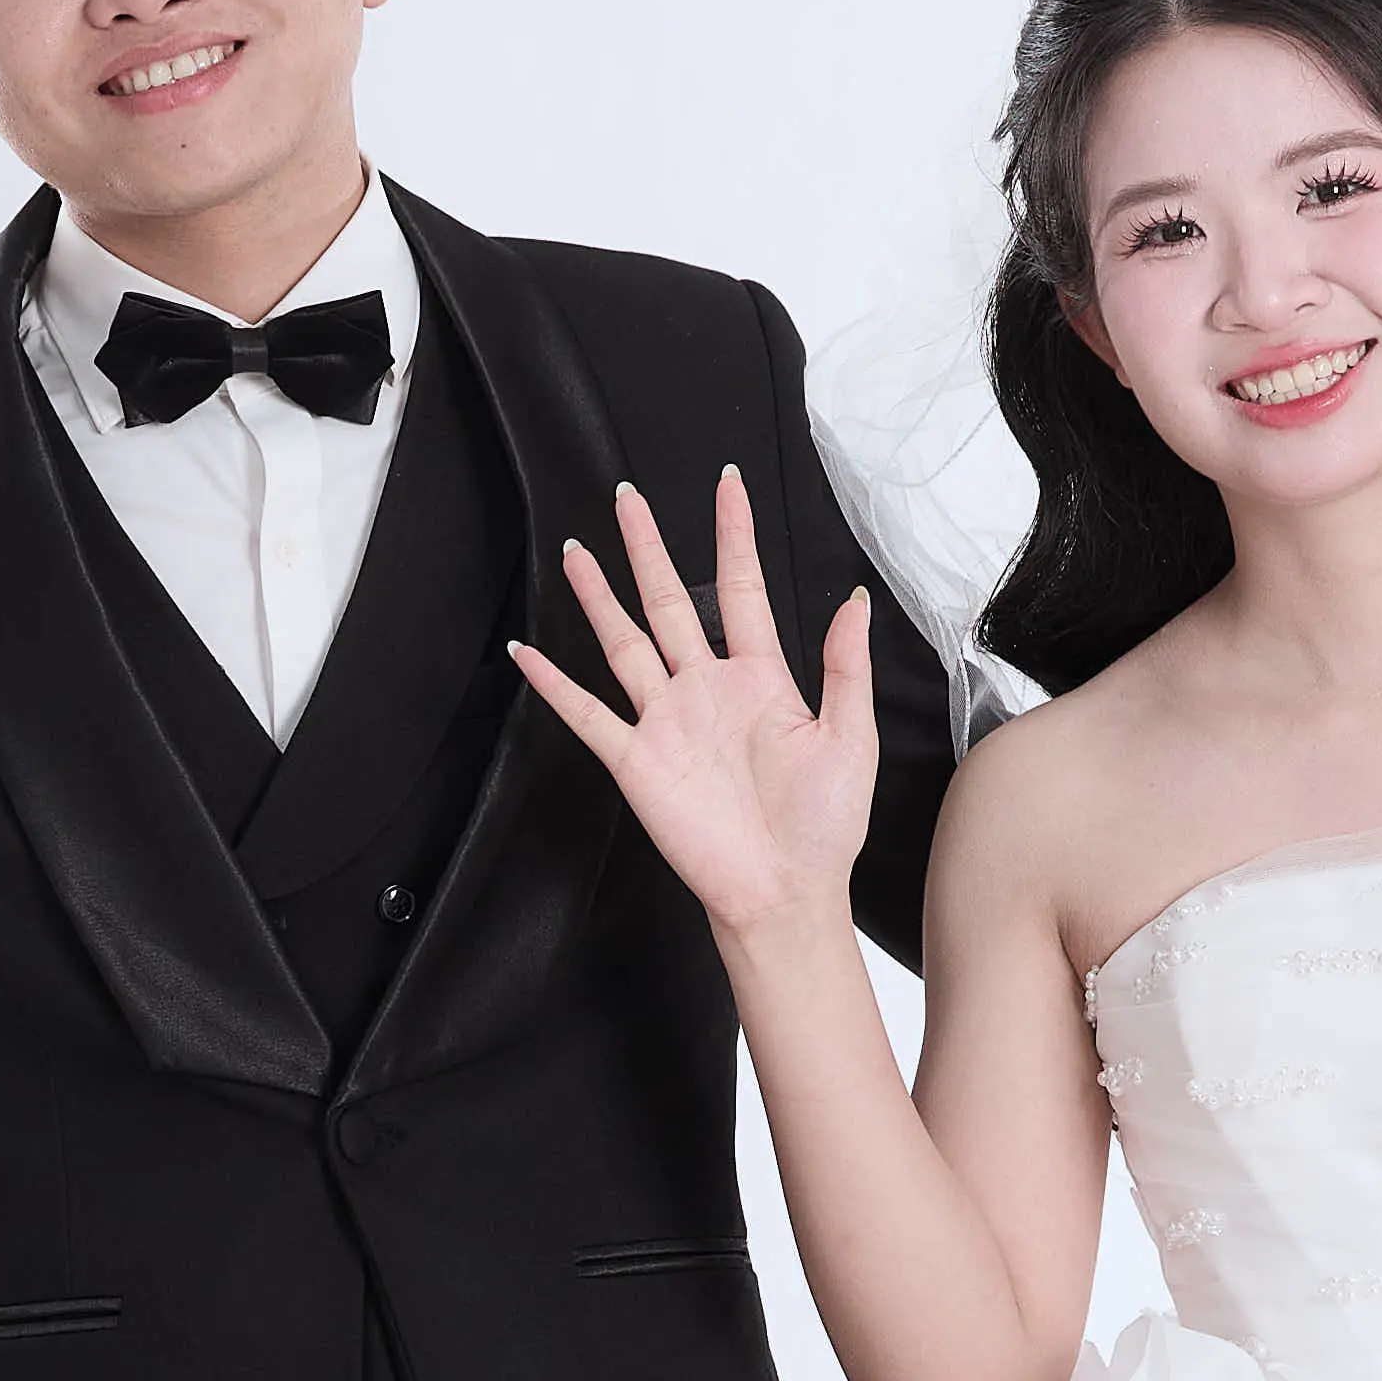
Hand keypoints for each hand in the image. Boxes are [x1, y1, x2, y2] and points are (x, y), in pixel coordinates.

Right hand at [511, 471, 878, 940]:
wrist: (785, 893)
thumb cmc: (824, 825)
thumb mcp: (849, 737)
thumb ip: (844, 668)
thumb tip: (853, 601)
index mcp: (761, 677)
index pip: (743, 588)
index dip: (734, 536)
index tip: (728, 487)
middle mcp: (707, 689)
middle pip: (671, 601)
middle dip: (648, 549)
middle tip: (627, 497)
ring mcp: (668, 722)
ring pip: (624, 643)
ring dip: (599, 598)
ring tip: (575, 552)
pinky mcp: (638, 761)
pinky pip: (589, 714)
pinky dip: (555, 685)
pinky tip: (528, 653)